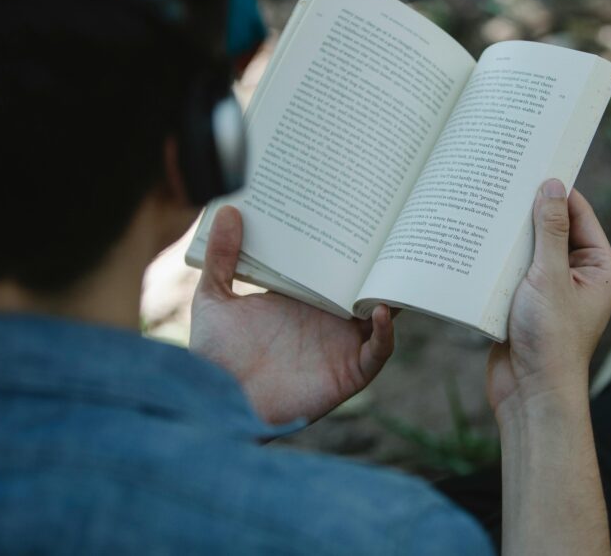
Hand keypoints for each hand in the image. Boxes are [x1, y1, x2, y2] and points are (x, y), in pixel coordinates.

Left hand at [189, 206, 393, 424]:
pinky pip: (379, 351)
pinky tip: (381, 311)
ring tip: (396, 264)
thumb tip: (231, 208)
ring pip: (381, 314)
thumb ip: (222, 256)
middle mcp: (326, 319)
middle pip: (364, 286)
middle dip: (380, 262)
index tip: (359, 211)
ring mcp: (341, 345)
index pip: (335, 267)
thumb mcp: (214, 299)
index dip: (349, 244)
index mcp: (302, 299)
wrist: (220, 402)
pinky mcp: (349, 371)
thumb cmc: (215, 357)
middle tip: (391, 230)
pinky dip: (387, 333)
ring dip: (391, 292)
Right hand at [487, 180, 610, 413]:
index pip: (579, 214)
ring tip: (483, 208)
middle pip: (552, 229)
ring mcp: (550, 290)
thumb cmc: (551, 340)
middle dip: (527, 212)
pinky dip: (496, 260)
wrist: (530, 395)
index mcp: (599, 268)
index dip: (556, 190)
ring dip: (509, 237)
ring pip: (528, 250)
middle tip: (500, 182)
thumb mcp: (550, 277)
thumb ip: (551, 230)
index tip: (530, 165)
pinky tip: (474, 243)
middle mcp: (578, 276)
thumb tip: (552, 186)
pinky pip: (511, 272)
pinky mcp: (524, 304)